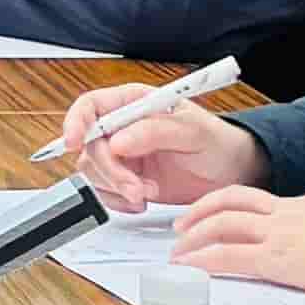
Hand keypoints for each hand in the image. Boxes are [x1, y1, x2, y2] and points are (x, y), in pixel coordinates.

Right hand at [63, 87, 264, 208]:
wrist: (229, 171)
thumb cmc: (216, 142)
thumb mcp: (193, 132)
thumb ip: (155, 132)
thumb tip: (118, 141)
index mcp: (133, 103)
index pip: (91, 106)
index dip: (76, 122)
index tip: (74, 142)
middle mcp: (121, 127)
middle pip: (89, 146)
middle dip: (110, 171)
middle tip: (137, 188)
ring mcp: (121, 155)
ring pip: (93, 172)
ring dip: (116, 188)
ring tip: (147, 192)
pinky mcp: (124, 179)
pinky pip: (103, 191)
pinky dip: (118, 201)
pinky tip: (141, 200)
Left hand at [166, 185, 304, 296]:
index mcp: (301, 204)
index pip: (255, 199)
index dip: (227, 205)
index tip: (213, 214)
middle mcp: (284, 212)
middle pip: (230, 202)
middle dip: (200, 213)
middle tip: (181, 226)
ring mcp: (277, 233)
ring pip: (221, 224)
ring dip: (194, 237)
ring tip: (178, 251)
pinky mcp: (274, 259)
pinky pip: (228, 256)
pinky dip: (203, 260)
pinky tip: (189, 266)